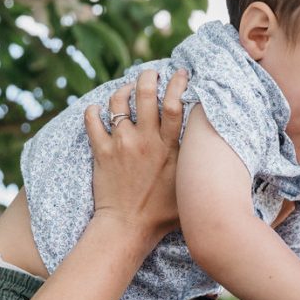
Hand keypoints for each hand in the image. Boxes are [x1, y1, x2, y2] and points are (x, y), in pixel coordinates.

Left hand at [84, 68, 187, 241]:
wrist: (127, 227)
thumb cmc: (163, 213)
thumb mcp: (187, 185)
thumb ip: (193, 163)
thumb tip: (207, 149)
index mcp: (168, 147)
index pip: (175, 105)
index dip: (179, 83)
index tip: (181, 73)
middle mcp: (145, 140)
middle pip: (145, 94)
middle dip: (148, 76)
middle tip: (150, 72)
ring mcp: (121, 144)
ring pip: (118, 102)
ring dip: (122, 90)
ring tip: (126, 89)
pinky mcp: (101, 152)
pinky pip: (92, 121)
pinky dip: (93, 111)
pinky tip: (97, 110)